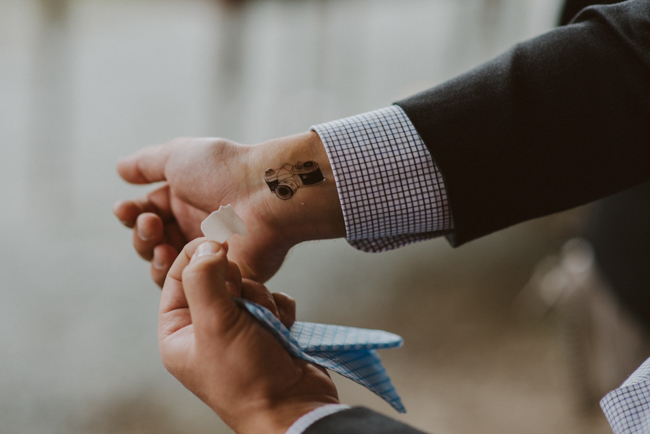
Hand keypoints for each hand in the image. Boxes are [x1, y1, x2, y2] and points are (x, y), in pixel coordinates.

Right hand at [113, 133, 344, 283]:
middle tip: (150, 223)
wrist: (265, 193)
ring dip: (153, 253)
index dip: (131, 214)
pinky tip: (174, 257)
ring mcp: (207, 252)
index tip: (124, 210)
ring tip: (161, 242)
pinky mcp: (220, 275)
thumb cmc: (224, 171)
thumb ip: (147, 164)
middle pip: (151, 242)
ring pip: (163, 265)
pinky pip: (187, 284)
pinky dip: (173, 273)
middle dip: (142, 233)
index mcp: (184, 200)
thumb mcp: (178, 157)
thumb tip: (120, 168)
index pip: (145, 213)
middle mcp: (194, 226)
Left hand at [159, 239, 338, 433]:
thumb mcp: (215, 325)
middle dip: (239, 286)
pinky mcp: (269, 329)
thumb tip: (208, 243)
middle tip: (246, 305)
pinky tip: (283, 329)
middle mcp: (207, 328)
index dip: (198, 255)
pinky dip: (281, 310)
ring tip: (268, 328)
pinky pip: (274, 299)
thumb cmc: (247, 377)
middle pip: (219, 276)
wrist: (295, 407)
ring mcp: (240, 328)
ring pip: (250, 286)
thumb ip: (205, 279)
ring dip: (263, 301)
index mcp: (180, 331)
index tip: (220, 242)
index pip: (179, 276)